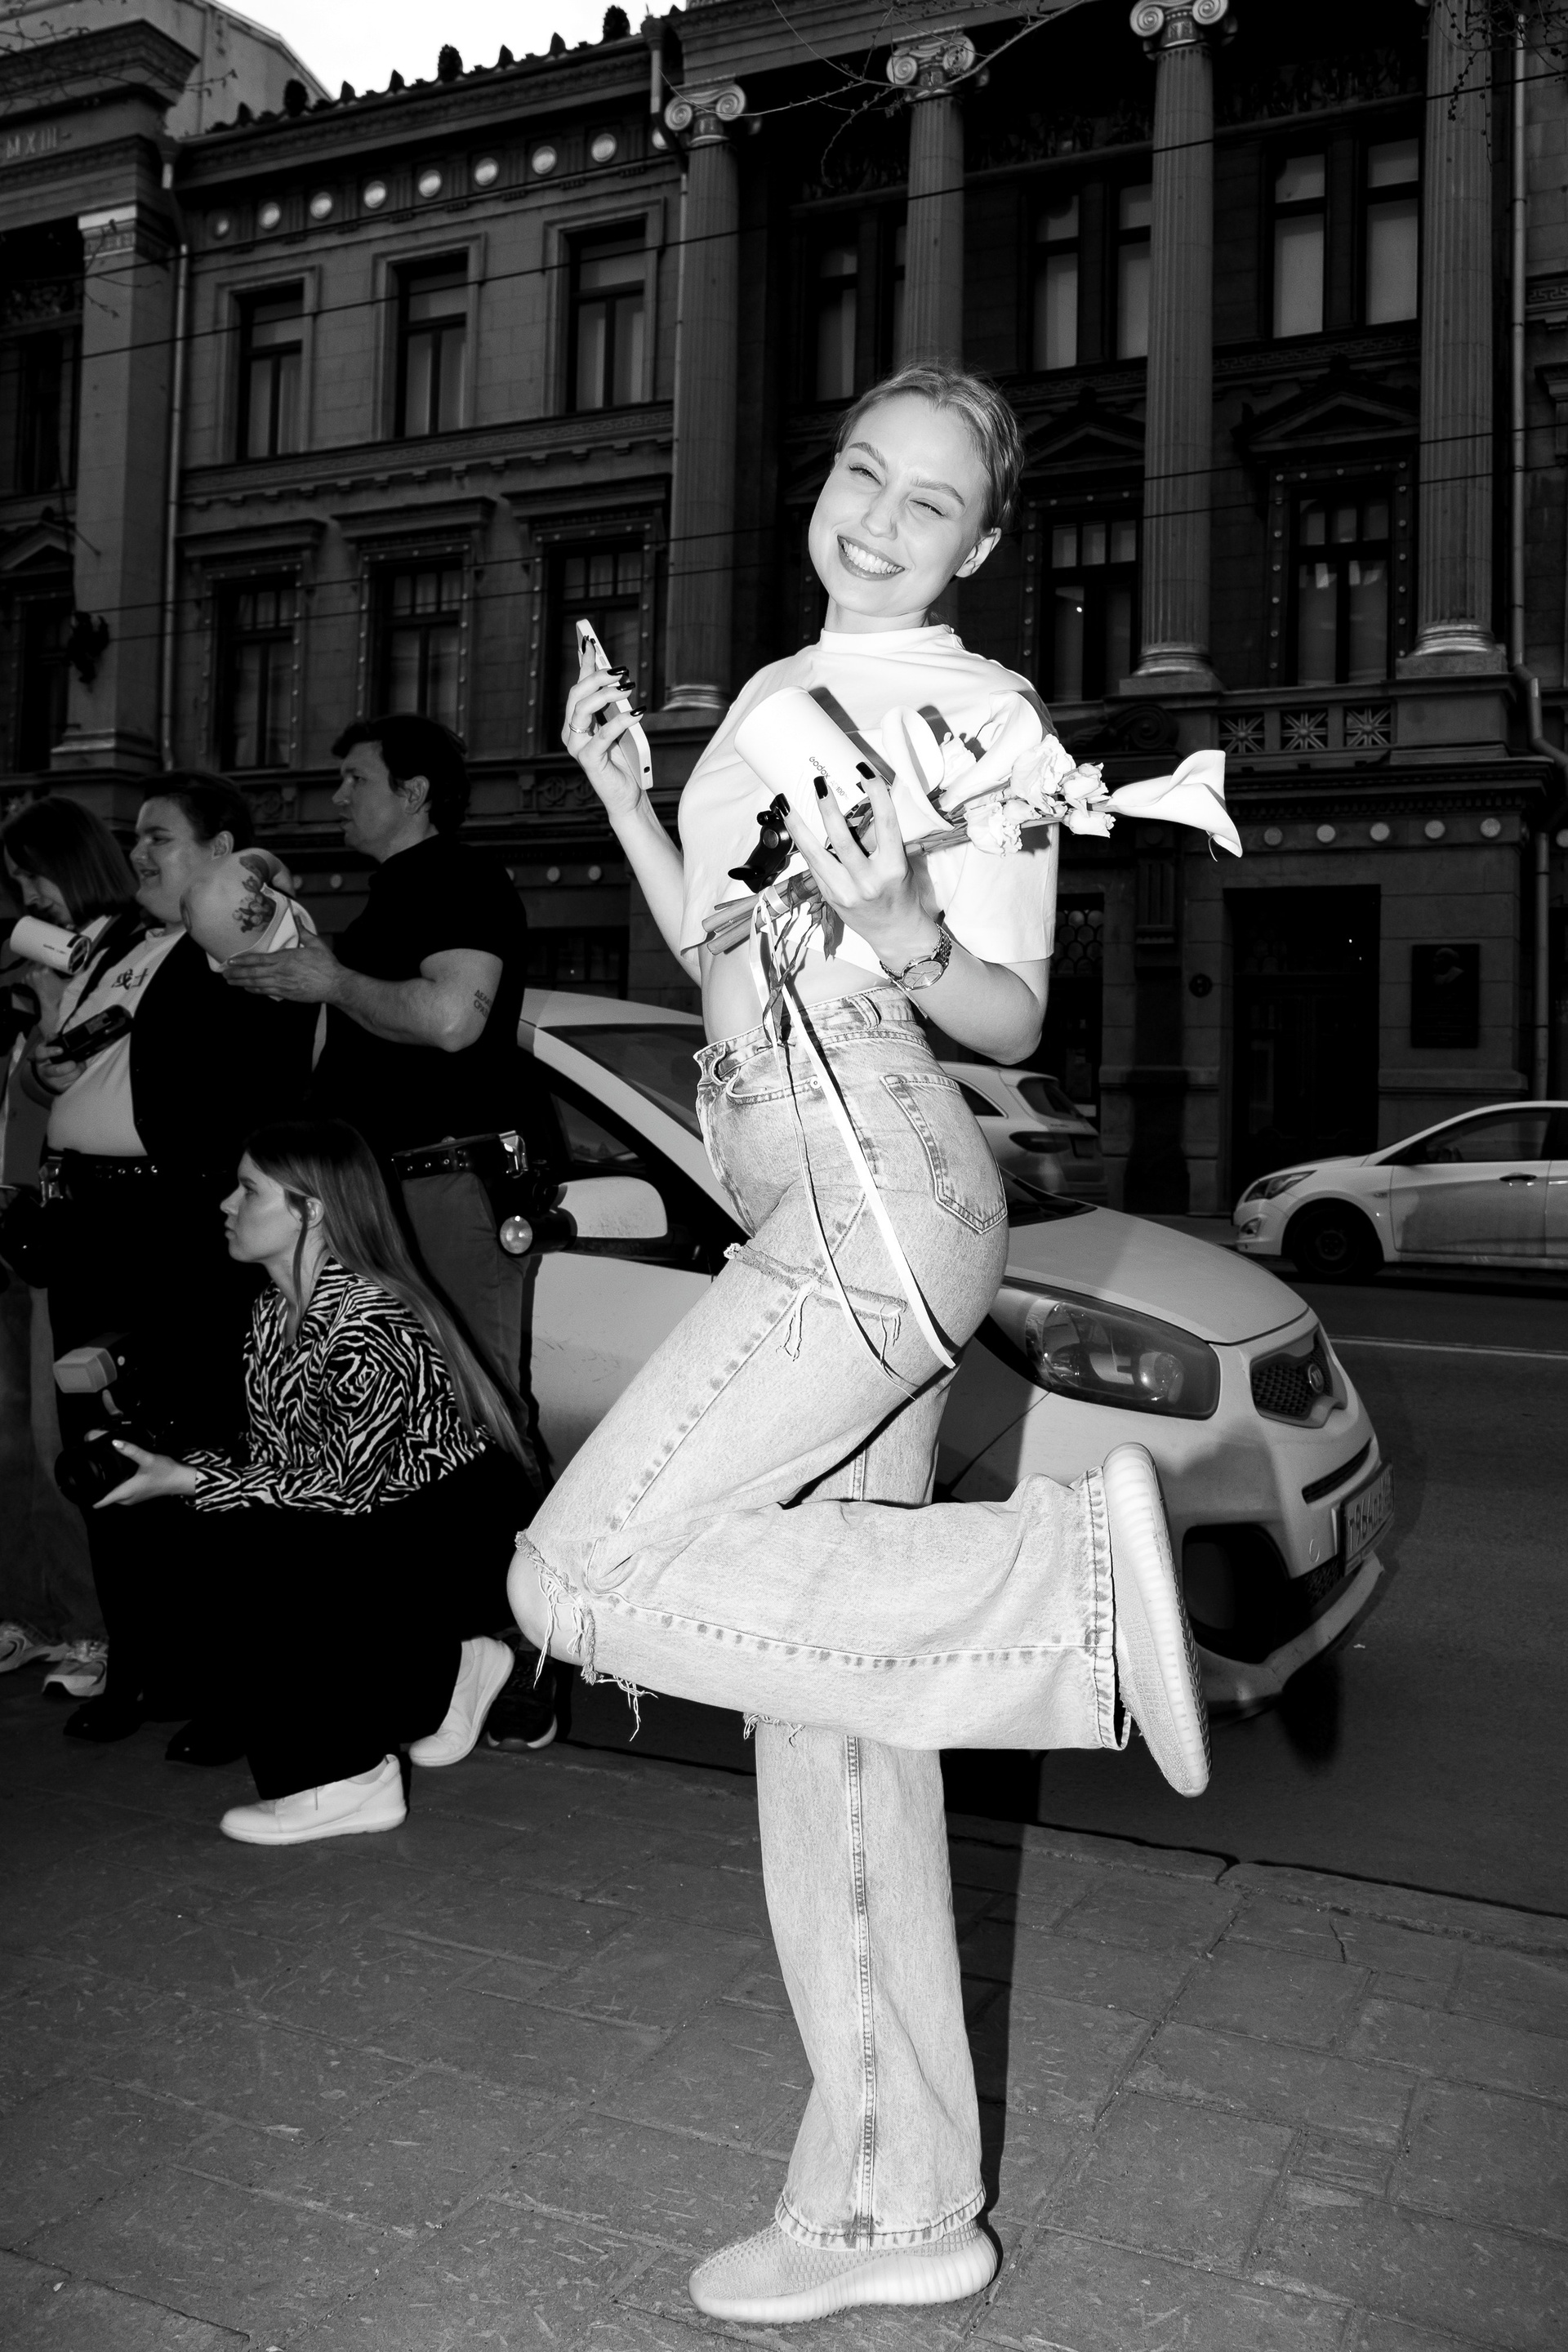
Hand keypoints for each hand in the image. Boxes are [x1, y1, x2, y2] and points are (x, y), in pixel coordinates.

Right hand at [31, 1042, 85, 1094]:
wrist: (47, 1077)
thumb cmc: (50, 1060)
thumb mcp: (48, 1048)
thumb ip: (51, 1040)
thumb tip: (53, 1035)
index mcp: (40, 1059)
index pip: (42, 1054)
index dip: (51, 1051)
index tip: (61, 1050)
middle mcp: (45, 1071)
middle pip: (58, 1070)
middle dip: (70, 1065)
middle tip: (74, 1062)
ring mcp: (53, 1081)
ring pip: (70, 1076)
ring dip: (79, 1069)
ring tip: (79, 1065)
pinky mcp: (62, 1088)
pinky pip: (75, 1082)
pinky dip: (80, 1076)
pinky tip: (79, 1071)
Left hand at [93, 1440, 200, 1507]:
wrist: (181, 1480)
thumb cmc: (165, 1472)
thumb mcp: (147, 1459)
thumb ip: (131, 1450)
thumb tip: (114, 1442)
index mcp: (125, 1493)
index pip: (101, 1501)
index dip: (88, 1496)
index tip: (79, 1489)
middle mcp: (127, 1498)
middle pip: (104, 1497)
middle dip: (96, 1488)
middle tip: (88, 1472)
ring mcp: (132, 1498)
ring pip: (113, 1494)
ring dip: (107, 1486)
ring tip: (101, 1472)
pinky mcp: (137, 1494)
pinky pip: (121, 1492)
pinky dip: (116, 1486)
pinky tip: (119, 1474)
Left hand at [224, 931, 340, 1003]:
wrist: (335, 985)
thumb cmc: (326, 964)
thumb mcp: (316, 943)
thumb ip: (303, 931)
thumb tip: (295, 917)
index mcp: (286, 958)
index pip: (258, 959)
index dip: (242, 960)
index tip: (230, 960)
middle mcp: (280, 972)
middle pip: (253, 973)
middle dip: (237, 973)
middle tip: (224, 973)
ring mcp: (282, 984)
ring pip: (256, 984)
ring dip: (241, 982)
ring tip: (230, 981)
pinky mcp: (286, 994)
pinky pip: (266, 992)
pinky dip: (255, 990)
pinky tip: (247, 988)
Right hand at [562, 648, 644, 817]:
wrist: (627, 796)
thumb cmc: (623, 761)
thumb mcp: (619, 727)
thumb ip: (613, 707)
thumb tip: (618, 680)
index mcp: (575, 723)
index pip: (578, 687)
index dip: (584, 663)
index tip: (590, 641)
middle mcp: (570, 733)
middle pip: (577, 694)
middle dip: (597, 677)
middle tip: (620, 671)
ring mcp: (577, 747)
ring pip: (583, 709)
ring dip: (606, 694)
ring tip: (627, 688)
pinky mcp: (589, 760)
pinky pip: (603, 734)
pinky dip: (620, 720)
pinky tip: (636, 713)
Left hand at [782, 773, 940, 969]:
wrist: (895, 933)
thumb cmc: (901, 895)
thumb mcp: (901, 865)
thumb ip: (882, 841)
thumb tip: (862, 806)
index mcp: (892, 868)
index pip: (885, 823)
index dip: (876, 793)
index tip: (865, 771)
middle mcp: (867, 882)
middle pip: (841, 839)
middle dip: (828, 808)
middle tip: (819, 784)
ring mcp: (845, 892)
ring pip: (815, 854)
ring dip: (798, 827)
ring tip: (787, 805)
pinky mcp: (830, 897)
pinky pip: (814, 866)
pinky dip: (804, 845)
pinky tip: (795, 828)